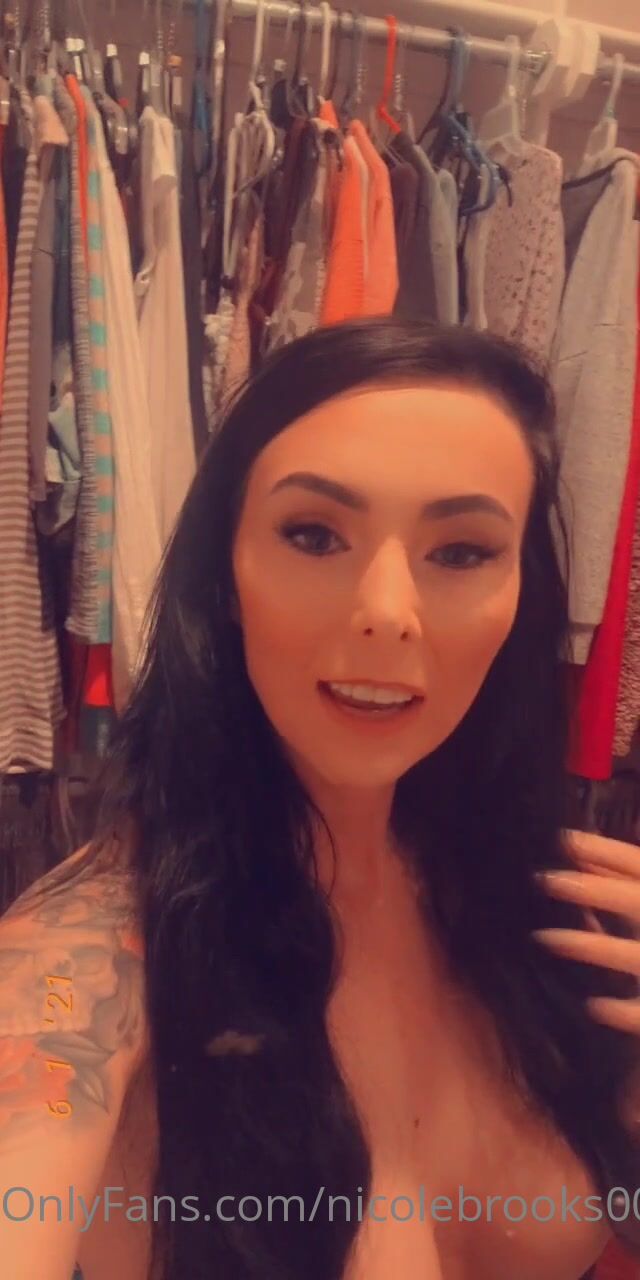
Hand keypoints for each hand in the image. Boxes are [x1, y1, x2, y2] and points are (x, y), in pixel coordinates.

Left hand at [532, 830, 639, 1034]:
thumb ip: (626, 872)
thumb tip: (593, 841)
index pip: (638, 864)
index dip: (605, 851)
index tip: (564, 838)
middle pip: (634, 902)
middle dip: (593, 889)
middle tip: (544, 878)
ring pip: (631, 955)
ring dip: (590, 946)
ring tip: (543, 937)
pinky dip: (624, 1011)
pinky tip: (593, 1006)